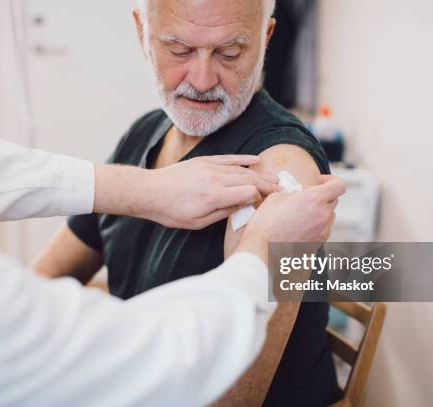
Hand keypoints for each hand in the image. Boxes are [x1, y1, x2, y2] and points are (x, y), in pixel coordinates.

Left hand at [143, 155, 280, 228]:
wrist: (150, 192)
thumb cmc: (171, 211)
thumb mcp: (198, 222)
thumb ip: (223, 213)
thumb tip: (243, 207)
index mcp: (213, 196)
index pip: (248, 193)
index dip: (261, 198)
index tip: (269, 203)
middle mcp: (214, 179)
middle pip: (249, 179)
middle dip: (268, 185)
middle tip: (282, 190)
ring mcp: (210, 167)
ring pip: (242, 169)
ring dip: (260, 174)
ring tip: (275, 179)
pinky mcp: (204, 161)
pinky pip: (229, 158)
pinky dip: (244, 159)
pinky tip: (256, 160)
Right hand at [236, 175, 346, 262]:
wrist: (262, 249)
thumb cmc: (266, 224)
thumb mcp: (276, 197)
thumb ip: (294, 192)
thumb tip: (297, 194)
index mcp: (314, 199)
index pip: (338, 185)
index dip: (331, 180)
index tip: (320, 182)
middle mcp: (323, 216)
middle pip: (333, 201)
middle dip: (321, 197)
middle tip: (304, 199)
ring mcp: (322, 232)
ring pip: (328, 217)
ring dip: (318, 213)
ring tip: (299, 215)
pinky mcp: (318, 244)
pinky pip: (322, 230)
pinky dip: (314, 227)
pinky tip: (298, 228)